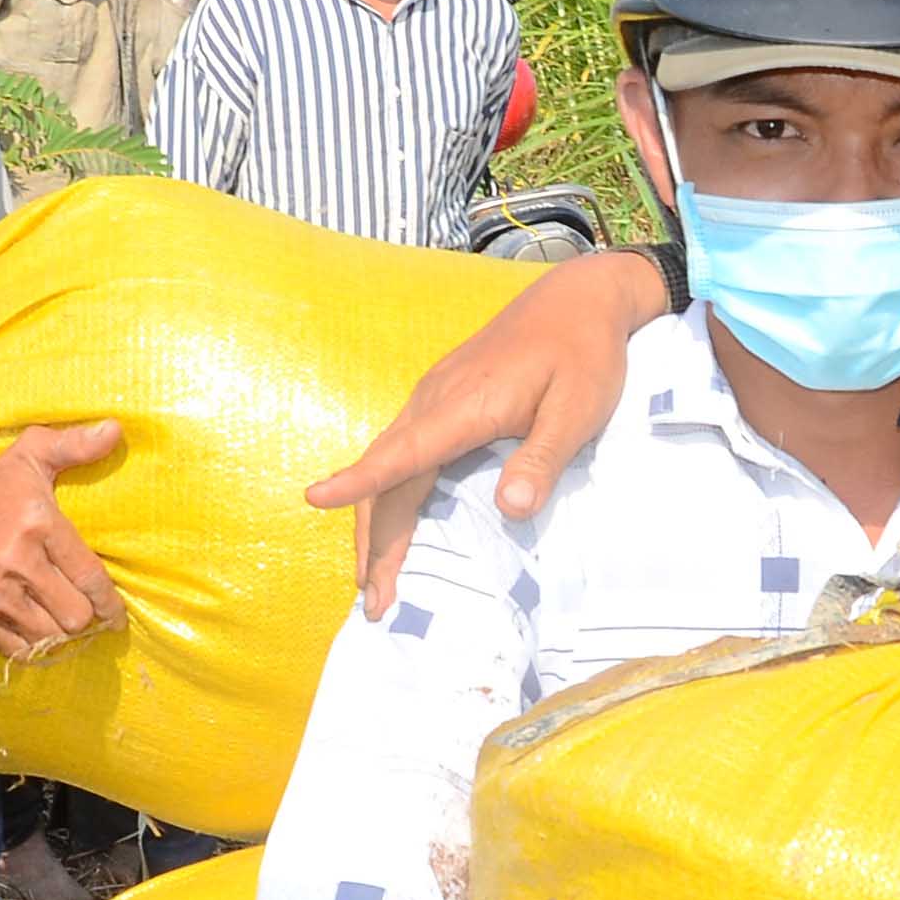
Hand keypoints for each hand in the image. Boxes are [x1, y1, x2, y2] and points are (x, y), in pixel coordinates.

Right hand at [0, 421, 127, 657]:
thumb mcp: (29, 455)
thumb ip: (74, 445)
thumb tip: (115, 429)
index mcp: (38, 525)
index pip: (90, 577)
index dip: (110, 603)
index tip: (117, 614)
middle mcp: (17, 563)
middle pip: (74, 616)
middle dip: (85, 617)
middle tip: (85, 610)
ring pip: (48, 637)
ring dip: (59, 633)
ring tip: (60, 620)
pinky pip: (17, 649)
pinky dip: (31, 646)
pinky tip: (35, 630)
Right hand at [304, 249, 669, 613]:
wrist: (578, 297)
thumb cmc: (584, 353)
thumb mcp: (579, 409)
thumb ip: (542, 459)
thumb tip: (509, 510)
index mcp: (464, 406)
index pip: (402, 453)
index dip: (358, 481)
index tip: (315, 499)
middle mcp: (435, 401)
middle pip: (388, 478)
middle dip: (374, 542)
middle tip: (375, 602)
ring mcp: (434, 398)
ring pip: (389, 467)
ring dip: (377, 523)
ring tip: (375, 578)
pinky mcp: (442, 399)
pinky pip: (402, 453)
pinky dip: (390, 496)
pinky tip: (397, 524)